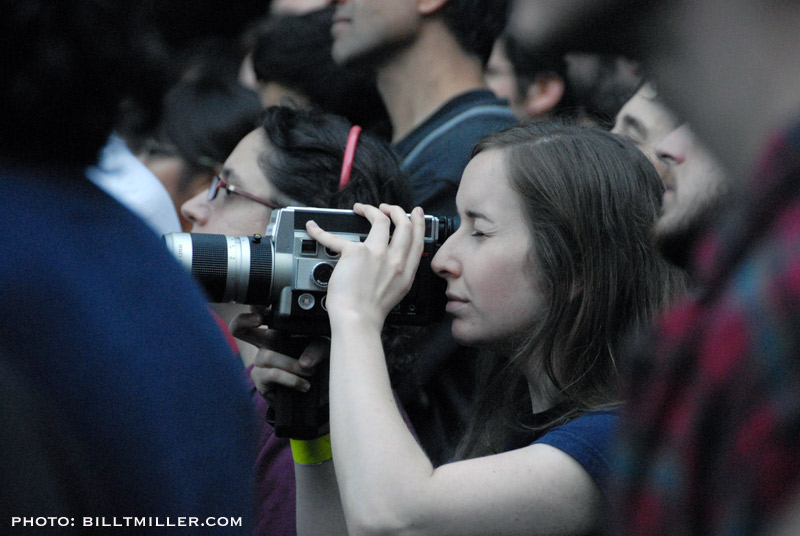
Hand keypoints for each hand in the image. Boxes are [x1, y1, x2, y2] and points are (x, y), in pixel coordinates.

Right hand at [229, 310, 328, 401]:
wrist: (315, 393)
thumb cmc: (316, 364)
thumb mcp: (323, 351)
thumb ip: (317, 348)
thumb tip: (306, 361)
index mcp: (278, 330)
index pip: (262, 313)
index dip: (256, 306)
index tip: (263, 304)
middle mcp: (265, 343)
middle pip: (239, 329)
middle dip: (243, 321)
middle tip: (258, 319)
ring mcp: (260, 361)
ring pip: (269, 356)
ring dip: (293, 365)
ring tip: (311, 372)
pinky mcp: (260, 379)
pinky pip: (272, 374)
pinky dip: (291, 379)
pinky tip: (304, 385)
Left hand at [305, 203, 425, 331]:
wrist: (358, 319)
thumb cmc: (371, 311)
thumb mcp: (396, 292)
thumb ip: (397, 273)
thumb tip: (391, 260)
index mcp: (405, 271)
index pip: (416, 240)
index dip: (417, 223)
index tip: (414, 213)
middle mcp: (394, 259)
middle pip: (402, 224)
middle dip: (395, 210)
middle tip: (386, 208)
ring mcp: (376, 254)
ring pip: (380, 219)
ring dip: (370, 209)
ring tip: (361, 208)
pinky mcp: (355, 253)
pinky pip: (335, 237)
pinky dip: (320, 231)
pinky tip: (314, 227)